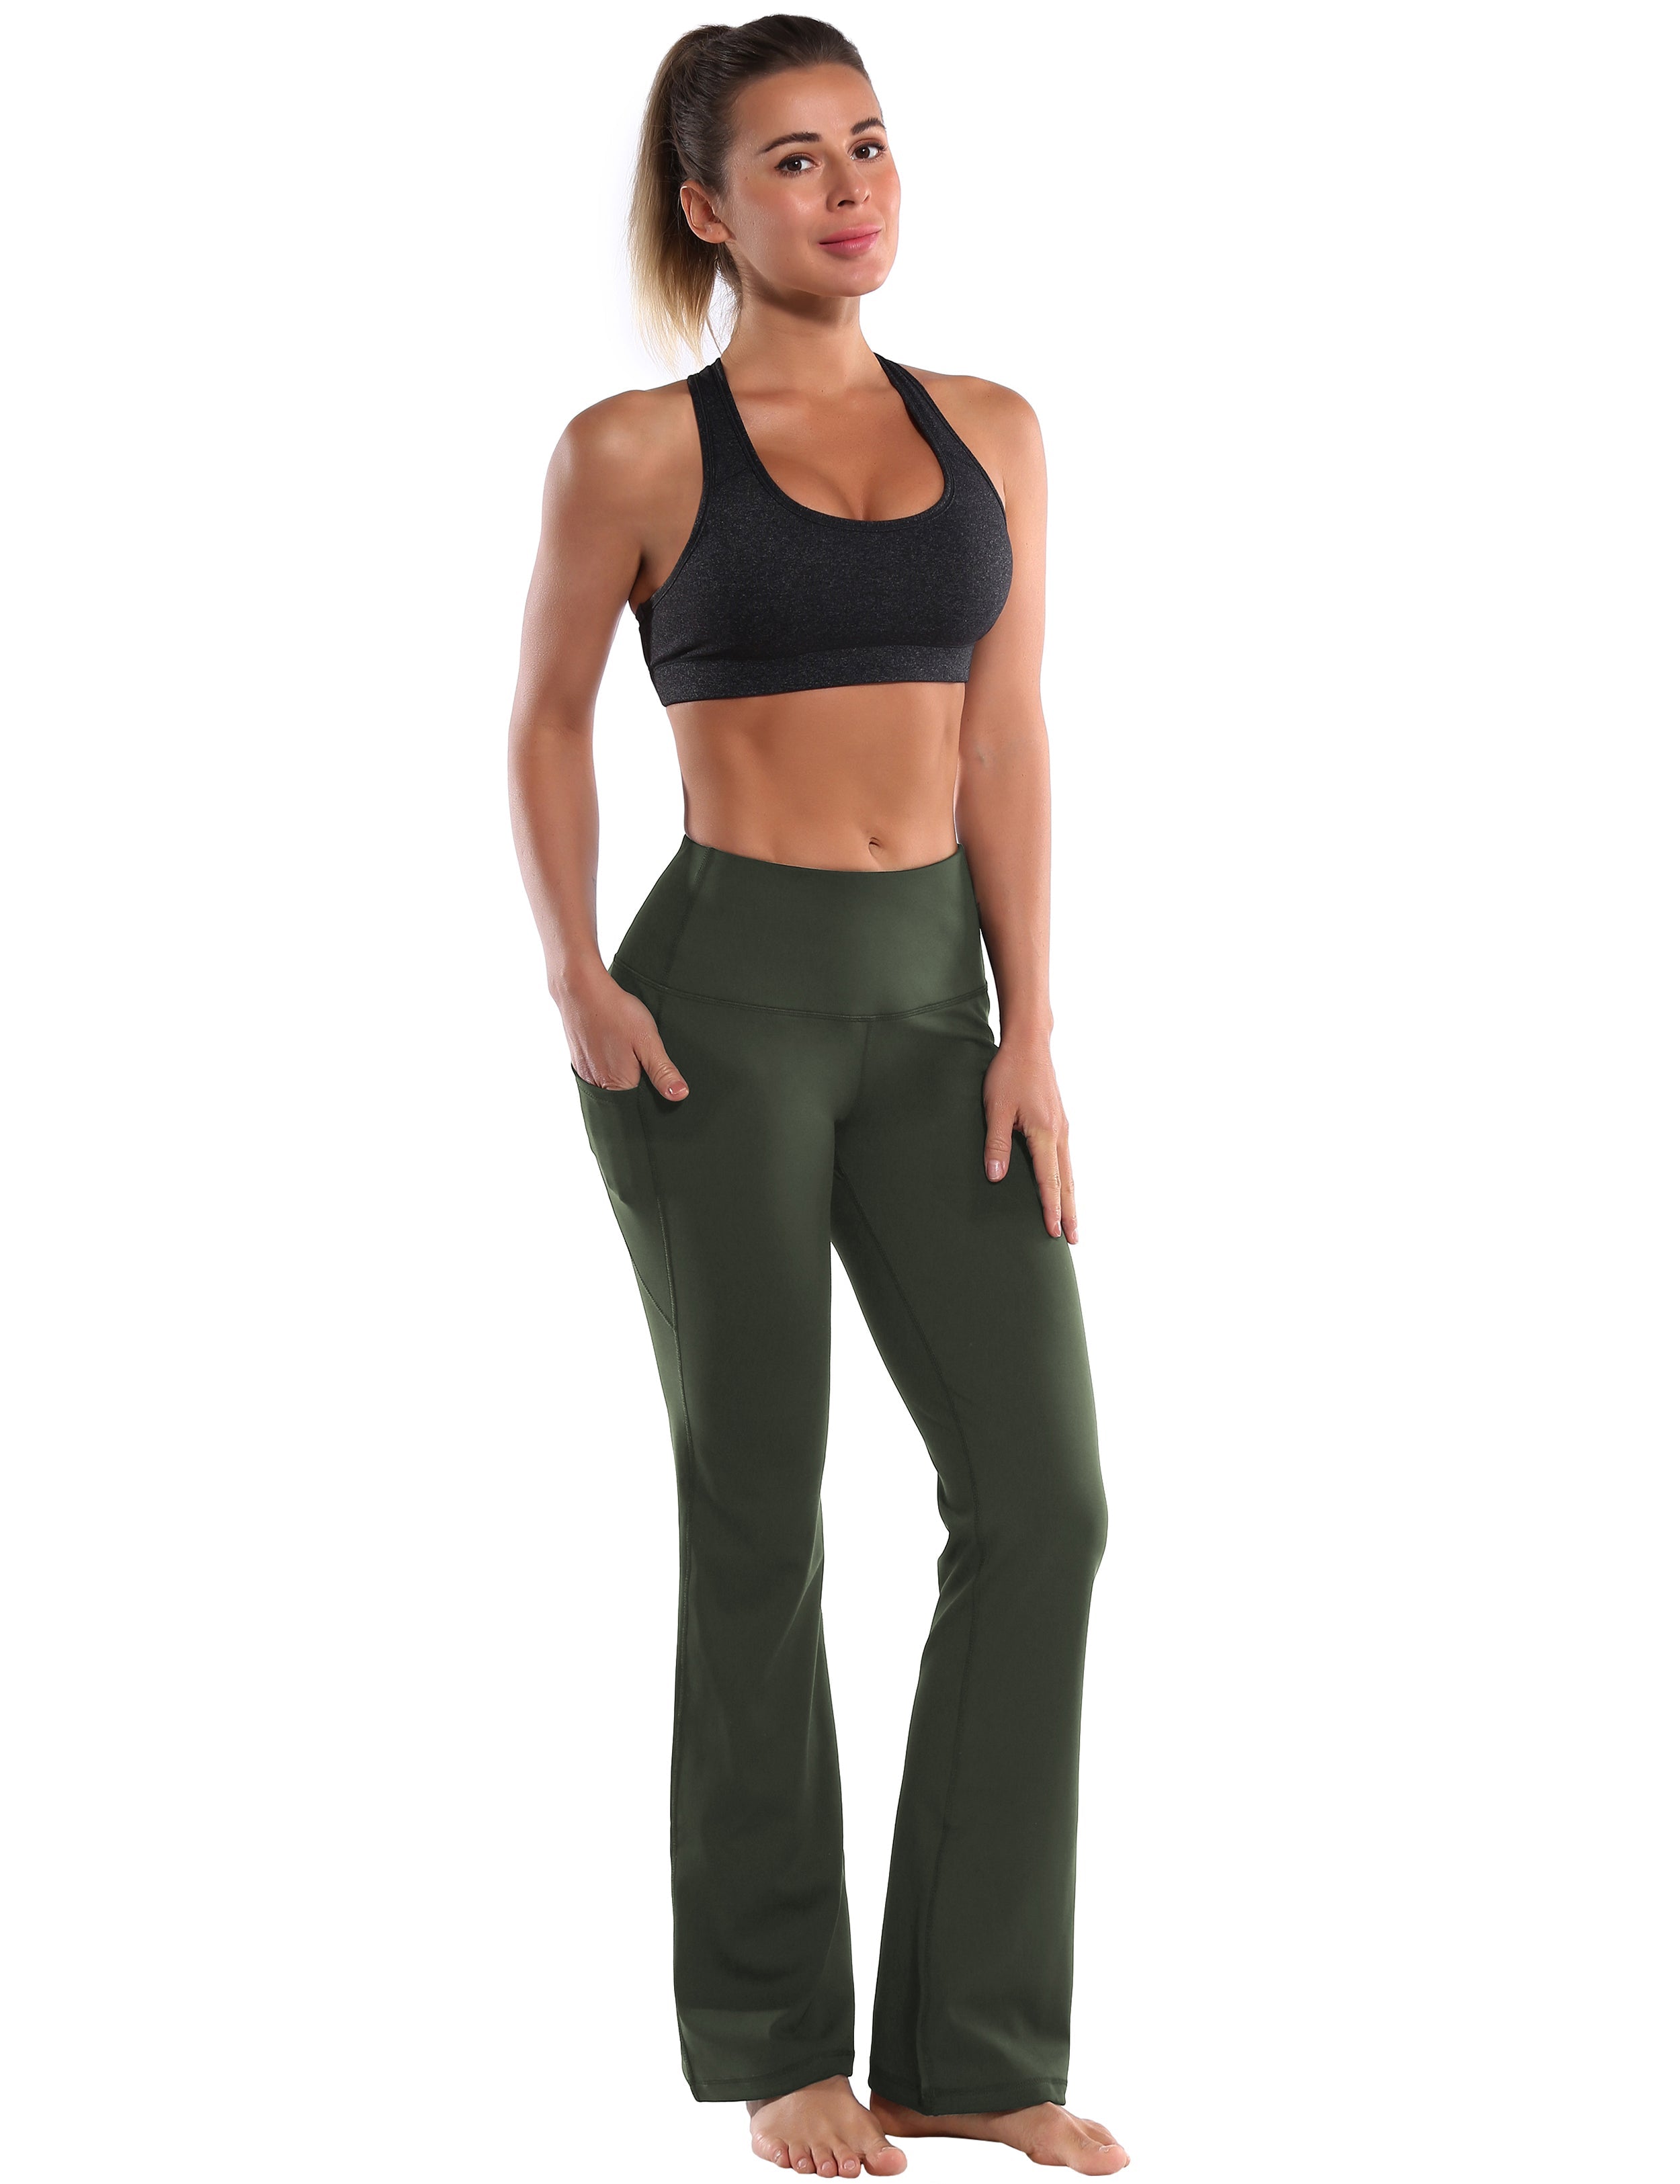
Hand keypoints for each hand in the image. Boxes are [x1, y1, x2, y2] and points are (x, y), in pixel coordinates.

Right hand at [559, 970, 687, 1098]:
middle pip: (622, 1100)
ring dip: (622, 1079)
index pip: (638, 1108)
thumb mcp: (648, 1041)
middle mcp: (597, 1085)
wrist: (581, 989)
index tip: (661, 1087)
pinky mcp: (578, 1062)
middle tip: (646, 1067)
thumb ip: (662, 1071)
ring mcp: (585, 1074)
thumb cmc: (616, 1012)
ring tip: (630, 1059)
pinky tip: (615, 1053)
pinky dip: (608, 1070)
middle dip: (637, 1092)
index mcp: (617, 1085)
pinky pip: (597, 1076)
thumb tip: (679, 1096)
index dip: (652, 1100)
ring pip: (609, 1088)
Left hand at [982, 1035, 1076, 1241]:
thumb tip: (996, 1177)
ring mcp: (1062, 1127)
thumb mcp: (996, 1108)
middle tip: (1073, 1239)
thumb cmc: (1009, 1073)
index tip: (1055, 1232)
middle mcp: (1059, 1133)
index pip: (1049, 1180)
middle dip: (1069, 1212)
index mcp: (1044, 1132)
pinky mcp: (1059, 1122)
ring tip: (1072, 1222)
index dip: (1050, 1208)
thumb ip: (996, 1144)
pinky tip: (1064, 1187)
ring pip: (1069, 1171)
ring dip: (1070, 1198)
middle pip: (1067, 1181)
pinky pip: (1065, 1158)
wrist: (1029, 1044)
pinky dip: (1067, 1179)